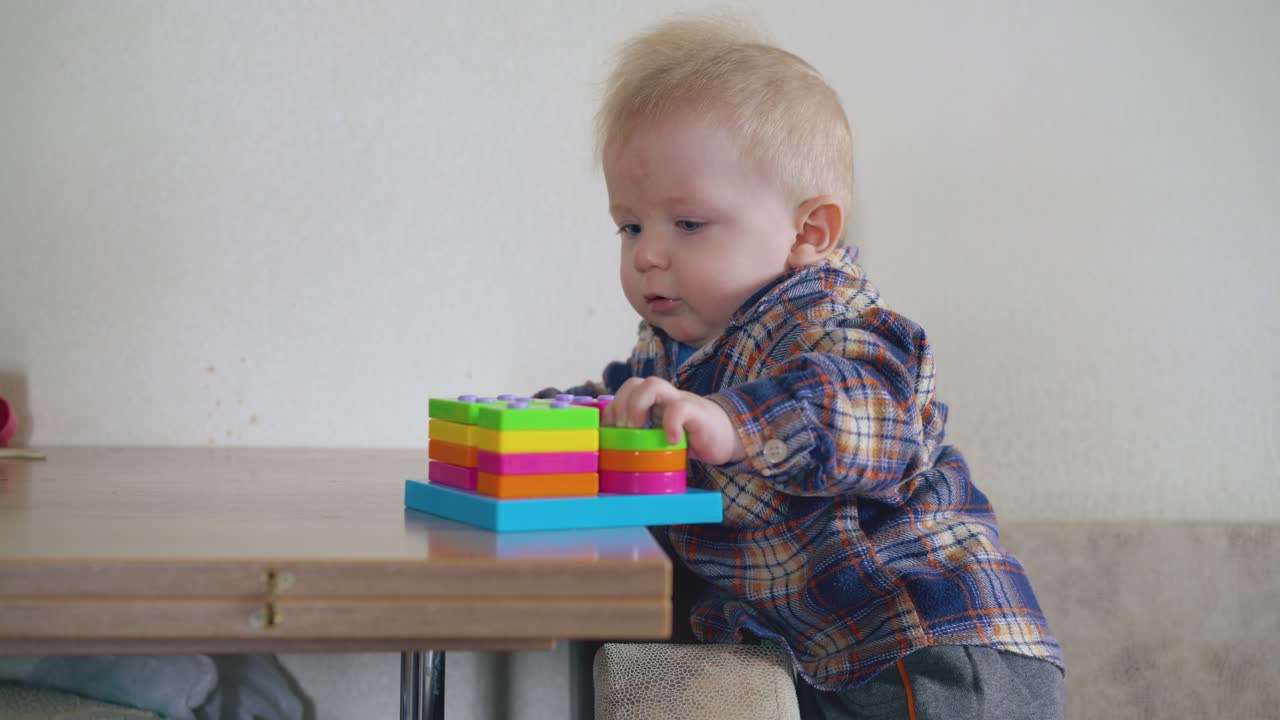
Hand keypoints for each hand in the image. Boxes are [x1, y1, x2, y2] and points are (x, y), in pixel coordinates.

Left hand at [603, 377, 745, 465]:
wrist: (727, 437)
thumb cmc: (690, 439)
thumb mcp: (662, 438)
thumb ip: (643, 438)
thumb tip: (616, 453)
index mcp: (653, 402)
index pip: (625, 391)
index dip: (612, 408)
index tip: (609, 432)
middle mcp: (664, 397)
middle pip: (634, 382)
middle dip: (621, 405)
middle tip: (624, 431)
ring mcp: (680, 401)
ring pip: (653, 384)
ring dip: (638, 406)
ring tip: (639, 429)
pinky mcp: (697, 412)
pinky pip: (679, 408)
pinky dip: (670, 424)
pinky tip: (671, 441)